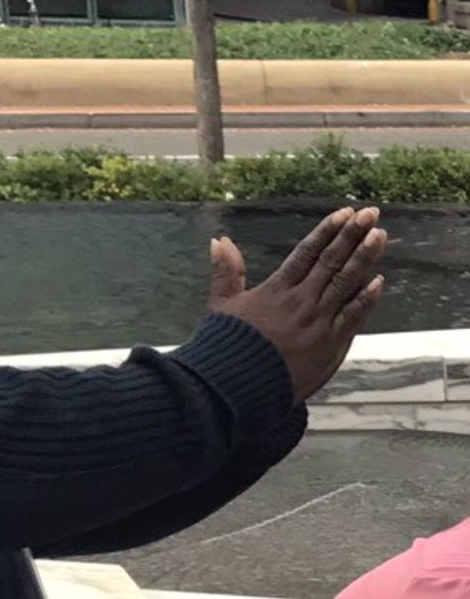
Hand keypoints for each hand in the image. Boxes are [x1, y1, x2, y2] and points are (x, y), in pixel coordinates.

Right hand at [208, 207, 386, 403]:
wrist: (236, 385)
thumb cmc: (226, 345)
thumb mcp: (220, 304)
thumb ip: (225, 271)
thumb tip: (219, 240)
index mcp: (276, 290)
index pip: (307, 253)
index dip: (327, 231)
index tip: (343, 214)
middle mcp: (301, 301)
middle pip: (332, 262)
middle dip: (352, 236)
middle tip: (370, 214)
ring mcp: (318, 322)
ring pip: (347, 284)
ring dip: (365, 258)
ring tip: (380, 236)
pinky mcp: (329, 345)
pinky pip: (352, 317)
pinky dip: (366, 299)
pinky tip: (379, 282)